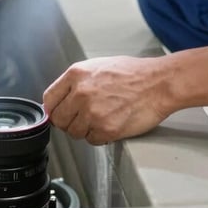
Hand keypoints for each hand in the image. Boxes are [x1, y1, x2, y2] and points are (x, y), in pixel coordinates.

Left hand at [42, 56, 169, 144]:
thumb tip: (62, 97)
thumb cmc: (132, 73)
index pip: (49, 99)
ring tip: (101, 118)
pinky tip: (111, 122)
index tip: (59, 112)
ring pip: (74, 132)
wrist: (157, 83)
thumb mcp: (97, 66)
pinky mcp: (106, 129)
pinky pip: (92, 140)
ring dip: (85, 129)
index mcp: (76, 74)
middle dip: (69, 121)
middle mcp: (81, 93)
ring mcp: (93, 113)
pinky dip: (100, 136)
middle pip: (59, 119)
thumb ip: (77, 81)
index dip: (54, 108)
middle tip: (82, 118)